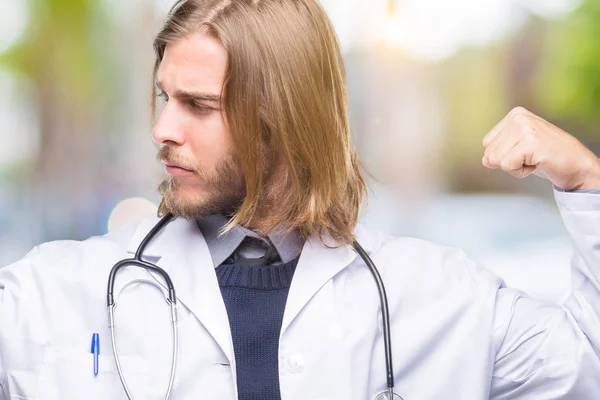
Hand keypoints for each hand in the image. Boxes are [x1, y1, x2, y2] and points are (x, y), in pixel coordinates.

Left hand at [482, 107, 599, 190]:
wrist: (577, 166)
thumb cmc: (548, 158)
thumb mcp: (518, 151)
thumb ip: (498, 151)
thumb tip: (484, 160)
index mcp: (515, 115)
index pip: (487, 143)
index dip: (503, 155)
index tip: (525, 152)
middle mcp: (518, 118)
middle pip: (490, 152)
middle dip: (508, 162)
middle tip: (531, 157)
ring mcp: (525, 128)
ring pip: (496, 160)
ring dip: (515, 167)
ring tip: (534, 159)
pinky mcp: (530, 142)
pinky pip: (507, 166)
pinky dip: (520, 172)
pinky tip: (537, 163)